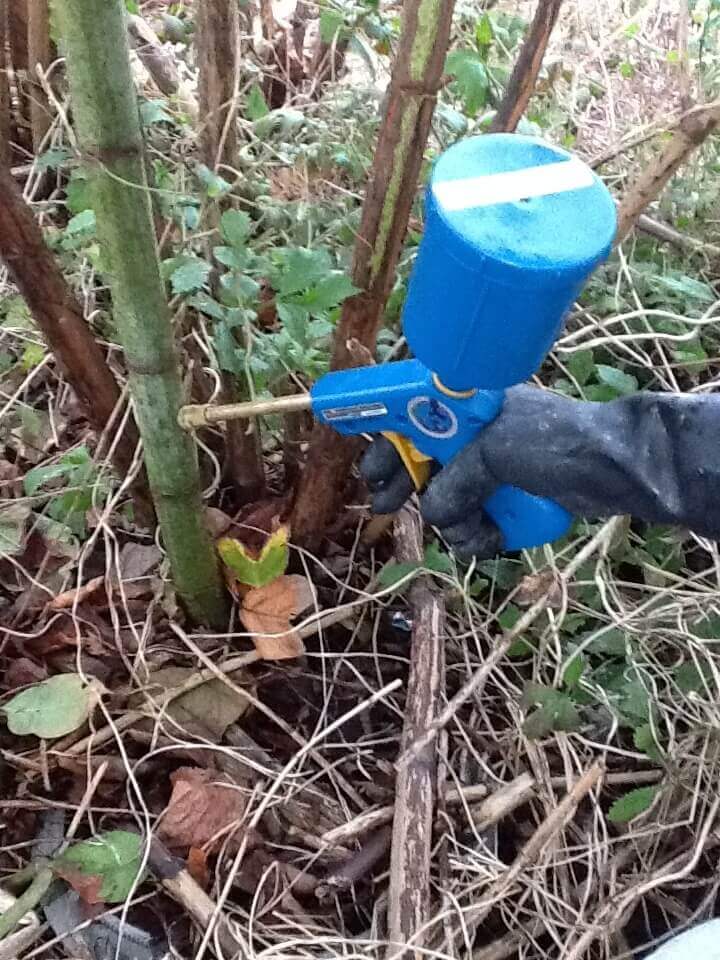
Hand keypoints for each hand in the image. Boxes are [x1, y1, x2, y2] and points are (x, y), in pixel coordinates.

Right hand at [361, 385, 719, 559]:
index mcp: (465, 407)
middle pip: (421, 461)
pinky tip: (489, 539)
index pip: (410, 413)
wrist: (615, 470)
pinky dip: (476, 535)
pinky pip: (472, 521)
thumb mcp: (493, 453)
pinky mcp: (506, 499)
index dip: (383, 434)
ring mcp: (490, 468)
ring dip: (452, 521)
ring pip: (445, 500)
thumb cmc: (554, 442)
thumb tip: (430, 513)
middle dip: (404, 485)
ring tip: (471, 530)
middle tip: (382, 504)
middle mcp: (473, 435)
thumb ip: (453, 483)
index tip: (362, 455)